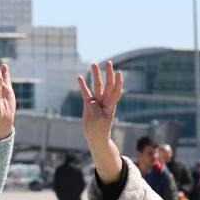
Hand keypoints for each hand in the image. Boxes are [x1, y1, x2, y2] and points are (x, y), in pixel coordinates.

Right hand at [76, 61, 125, 184]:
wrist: (95, 137)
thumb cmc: (100, 130)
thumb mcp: (98, 120)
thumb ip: (95, 108)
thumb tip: (91, 100)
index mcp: (110, 105)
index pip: (116, 91)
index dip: (118, 82)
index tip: (119, 72)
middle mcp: (105, 101)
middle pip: (107, 84)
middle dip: (108, 73)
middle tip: (108, 62)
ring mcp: (97, 101)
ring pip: (97, 85)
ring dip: (95, 75)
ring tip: (93, 64)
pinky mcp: (89, 104)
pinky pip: (86, 93)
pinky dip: (83, 85)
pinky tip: (80, 77)